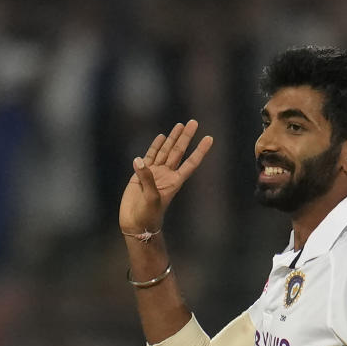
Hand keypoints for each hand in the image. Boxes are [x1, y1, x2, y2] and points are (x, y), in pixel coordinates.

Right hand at [119, 120, 212, 234]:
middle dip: (186, 137)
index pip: (191, 162)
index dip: (200, 150)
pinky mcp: (141, 174)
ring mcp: (155, 173)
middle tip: (193, 122)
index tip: (210, 138)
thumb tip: (139, 161)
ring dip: (172, 138)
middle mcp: (167, 175)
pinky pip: (150, 156)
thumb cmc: (148, 215)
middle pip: (179, 151)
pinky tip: (161, 137)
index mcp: (175, 181)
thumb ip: (147, 179)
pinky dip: (155, 146)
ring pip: (165, 151)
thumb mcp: (151, 199)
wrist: (136, 224)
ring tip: (179, 125)